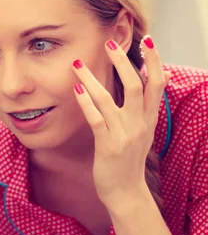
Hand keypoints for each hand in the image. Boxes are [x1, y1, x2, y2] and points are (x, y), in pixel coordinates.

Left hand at [72, 35, 170, 211]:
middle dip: (123, 62)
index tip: (148, 40)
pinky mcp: (108, 146)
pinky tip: (77, 89)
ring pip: (110, 100)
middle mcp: (139, 125)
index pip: (157, 84)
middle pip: (137, 85)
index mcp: (149, 120)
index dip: (154, 61)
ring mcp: (124, 135)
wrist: (126, 193)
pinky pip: (96, 119)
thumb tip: (150, 85)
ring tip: (78, 64)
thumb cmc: (129, 162)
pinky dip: (86, 102)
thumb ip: (145, 110)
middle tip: (109, 42)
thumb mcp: (142, 134)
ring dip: (92, 79)